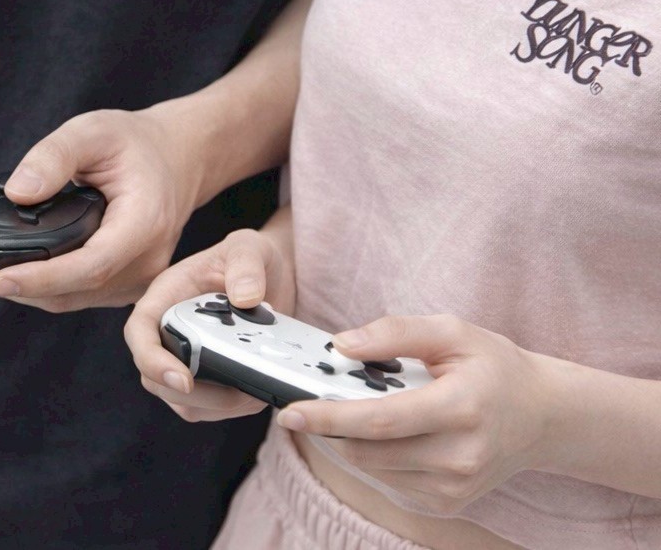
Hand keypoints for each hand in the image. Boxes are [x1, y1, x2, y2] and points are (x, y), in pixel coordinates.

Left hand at [0, 105, 211, 310]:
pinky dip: (46, 287)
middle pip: (75, 291)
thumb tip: (18, 192)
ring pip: (74, 300)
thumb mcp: (94, 130)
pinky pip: (81, 295)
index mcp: (145, 224)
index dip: (42, 278)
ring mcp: (140, 279)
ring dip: (28, 292)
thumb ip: (55, 156)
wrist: (178, 157)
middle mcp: (146, 261)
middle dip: (20, 287)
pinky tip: (17, 269)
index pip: (90, 265)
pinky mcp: (127, 283)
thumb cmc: (139, 144)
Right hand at [124, 216, 294, 422]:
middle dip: (192, 394)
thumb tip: (245, 299)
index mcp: (166, 296)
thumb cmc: (250, 256)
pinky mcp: (207, 376)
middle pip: (154, 377)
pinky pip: (207, 407)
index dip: (151, 360)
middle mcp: (168, 329)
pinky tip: (256, 394)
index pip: (140, 332)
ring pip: (181, 400)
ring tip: (253, 392)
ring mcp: (185, 356)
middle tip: (237, 392)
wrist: (271, 273)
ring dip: (216, 406)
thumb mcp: (248, 247)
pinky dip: (230, 409)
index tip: (184, 380)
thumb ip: (246, 264)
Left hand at [276, 314, 553, 514]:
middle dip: (329, 425)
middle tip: (308, 398)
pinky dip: (373, 453)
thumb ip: (393, 332)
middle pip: (368, 449)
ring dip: (348, 438)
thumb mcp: (450, 330)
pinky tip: (387, 429)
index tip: (291, 410)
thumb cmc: (493, 366)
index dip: (329, 416)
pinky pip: (387, 479)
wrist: (542, 416)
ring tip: (357, 404)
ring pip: (371, 467)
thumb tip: (341, 345)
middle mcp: (459, 456)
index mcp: (461, 408)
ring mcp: (454, 488)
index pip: (380, 420)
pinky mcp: (446, 503)